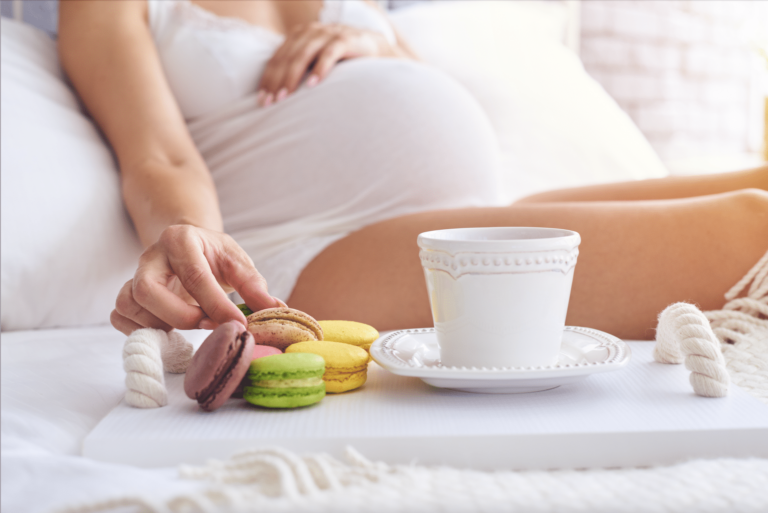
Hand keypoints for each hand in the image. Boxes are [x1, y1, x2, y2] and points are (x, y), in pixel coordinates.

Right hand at [111, 225, 281, 334]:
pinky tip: (168, 328)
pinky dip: (142, 329)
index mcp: (180, 239)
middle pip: (148, 290)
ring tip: (191, 324)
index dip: (217, 305)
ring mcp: (133, 274)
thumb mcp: (238, 263)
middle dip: (180, 316)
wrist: (188, 247)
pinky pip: (120, 316)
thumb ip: (255, 286)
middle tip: (208, 325)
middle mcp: (151, 255)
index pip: (195, 276)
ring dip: (162, 324)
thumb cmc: (214, 256)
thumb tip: (276, 310)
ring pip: (129, 304)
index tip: (238, 325)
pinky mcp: (126, 293)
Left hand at [257, 22, 395, 105]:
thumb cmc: (340, 61)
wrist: (373, 49)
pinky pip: (329, 54)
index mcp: (298, 36)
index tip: (261, 101)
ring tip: (285, 97)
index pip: (277, 59)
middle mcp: (310, 31)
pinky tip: (313, 85)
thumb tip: (275, 95)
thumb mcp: (315, 62)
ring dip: (292, 77)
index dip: (267, 79)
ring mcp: (327, 34)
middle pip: (286, 57)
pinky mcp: (345, 40)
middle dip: (276, 81)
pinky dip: (320, 69)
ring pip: (303, 55)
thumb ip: (298, 70)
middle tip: (271, 102)